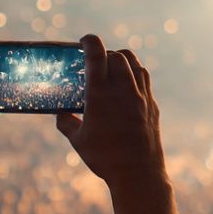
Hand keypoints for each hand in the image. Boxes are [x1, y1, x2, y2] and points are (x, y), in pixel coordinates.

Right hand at [57, 35, 165, 190]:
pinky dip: (135, 73)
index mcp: (100, 95)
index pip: (96, 55)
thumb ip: (66, 123)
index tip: (84, 40)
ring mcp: (141, 97)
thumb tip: (60, 113)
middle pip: (117, 55)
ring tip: (113, 66)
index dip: (90, 42)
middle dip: (105, 52)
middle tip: (96, 59)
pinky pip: (145, 79)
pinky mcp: (152, 105)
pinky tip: (128, 83)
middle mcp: (123, 90)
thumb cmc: (105, 158)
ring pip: (135, 64)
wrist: (139, 173)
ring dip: (123, 59)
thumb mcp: (78, 141)